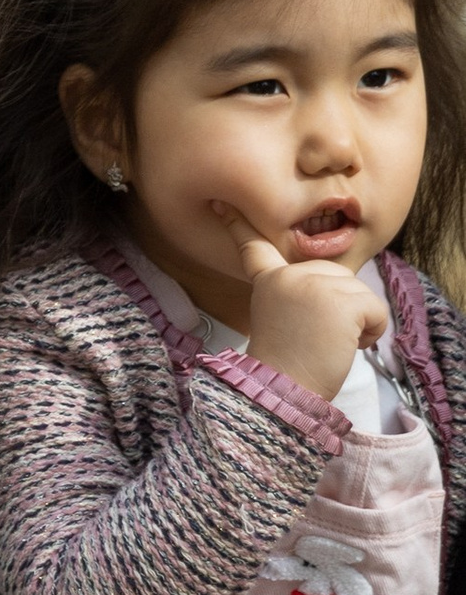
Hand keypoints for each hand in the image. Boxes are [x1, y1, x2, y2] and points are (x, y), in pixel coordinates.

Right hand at [224, 213, 386, 408]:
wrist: (285, 390)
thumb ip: (301, 294)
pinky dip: (372, 331)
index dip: (237, 224)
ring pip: (361, 293)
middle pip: (337, 276)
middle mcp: (289, 275)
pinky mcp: (341, 300)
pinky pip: (376, 310)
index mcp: (270, 281)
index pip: (254, 247)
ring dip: (358, 323)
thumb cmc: (287, 367)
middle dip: (341, 305)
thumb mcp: (284, 319)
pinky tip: (348, 346)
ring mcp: (315, 284)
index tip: (220, 203)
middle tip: (318, 337)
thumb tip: (340, 286)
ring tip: (331, 344)